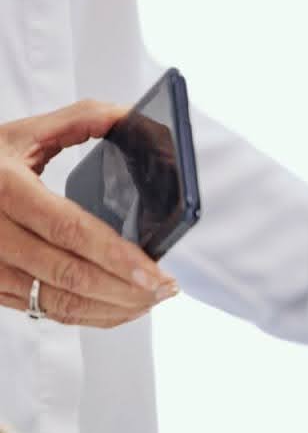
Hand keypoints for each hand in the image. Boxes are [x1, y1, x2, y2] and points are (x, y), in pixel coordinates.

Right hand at [0, 101, 176, 325]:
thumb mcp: (25, 132)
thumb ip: (82, 119)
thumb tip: (135, 116)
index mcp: (4, 187)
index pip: (70, 230)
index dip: (116, 256)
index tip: (156, 272)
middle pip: (69, 275)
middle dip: (126, 290)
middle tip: (165, 289)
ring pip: (58, 302)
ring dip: (112, 309)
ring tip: (151, 301)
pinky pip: (44, 311)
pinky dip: (88, 315)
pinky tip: (118, 307)